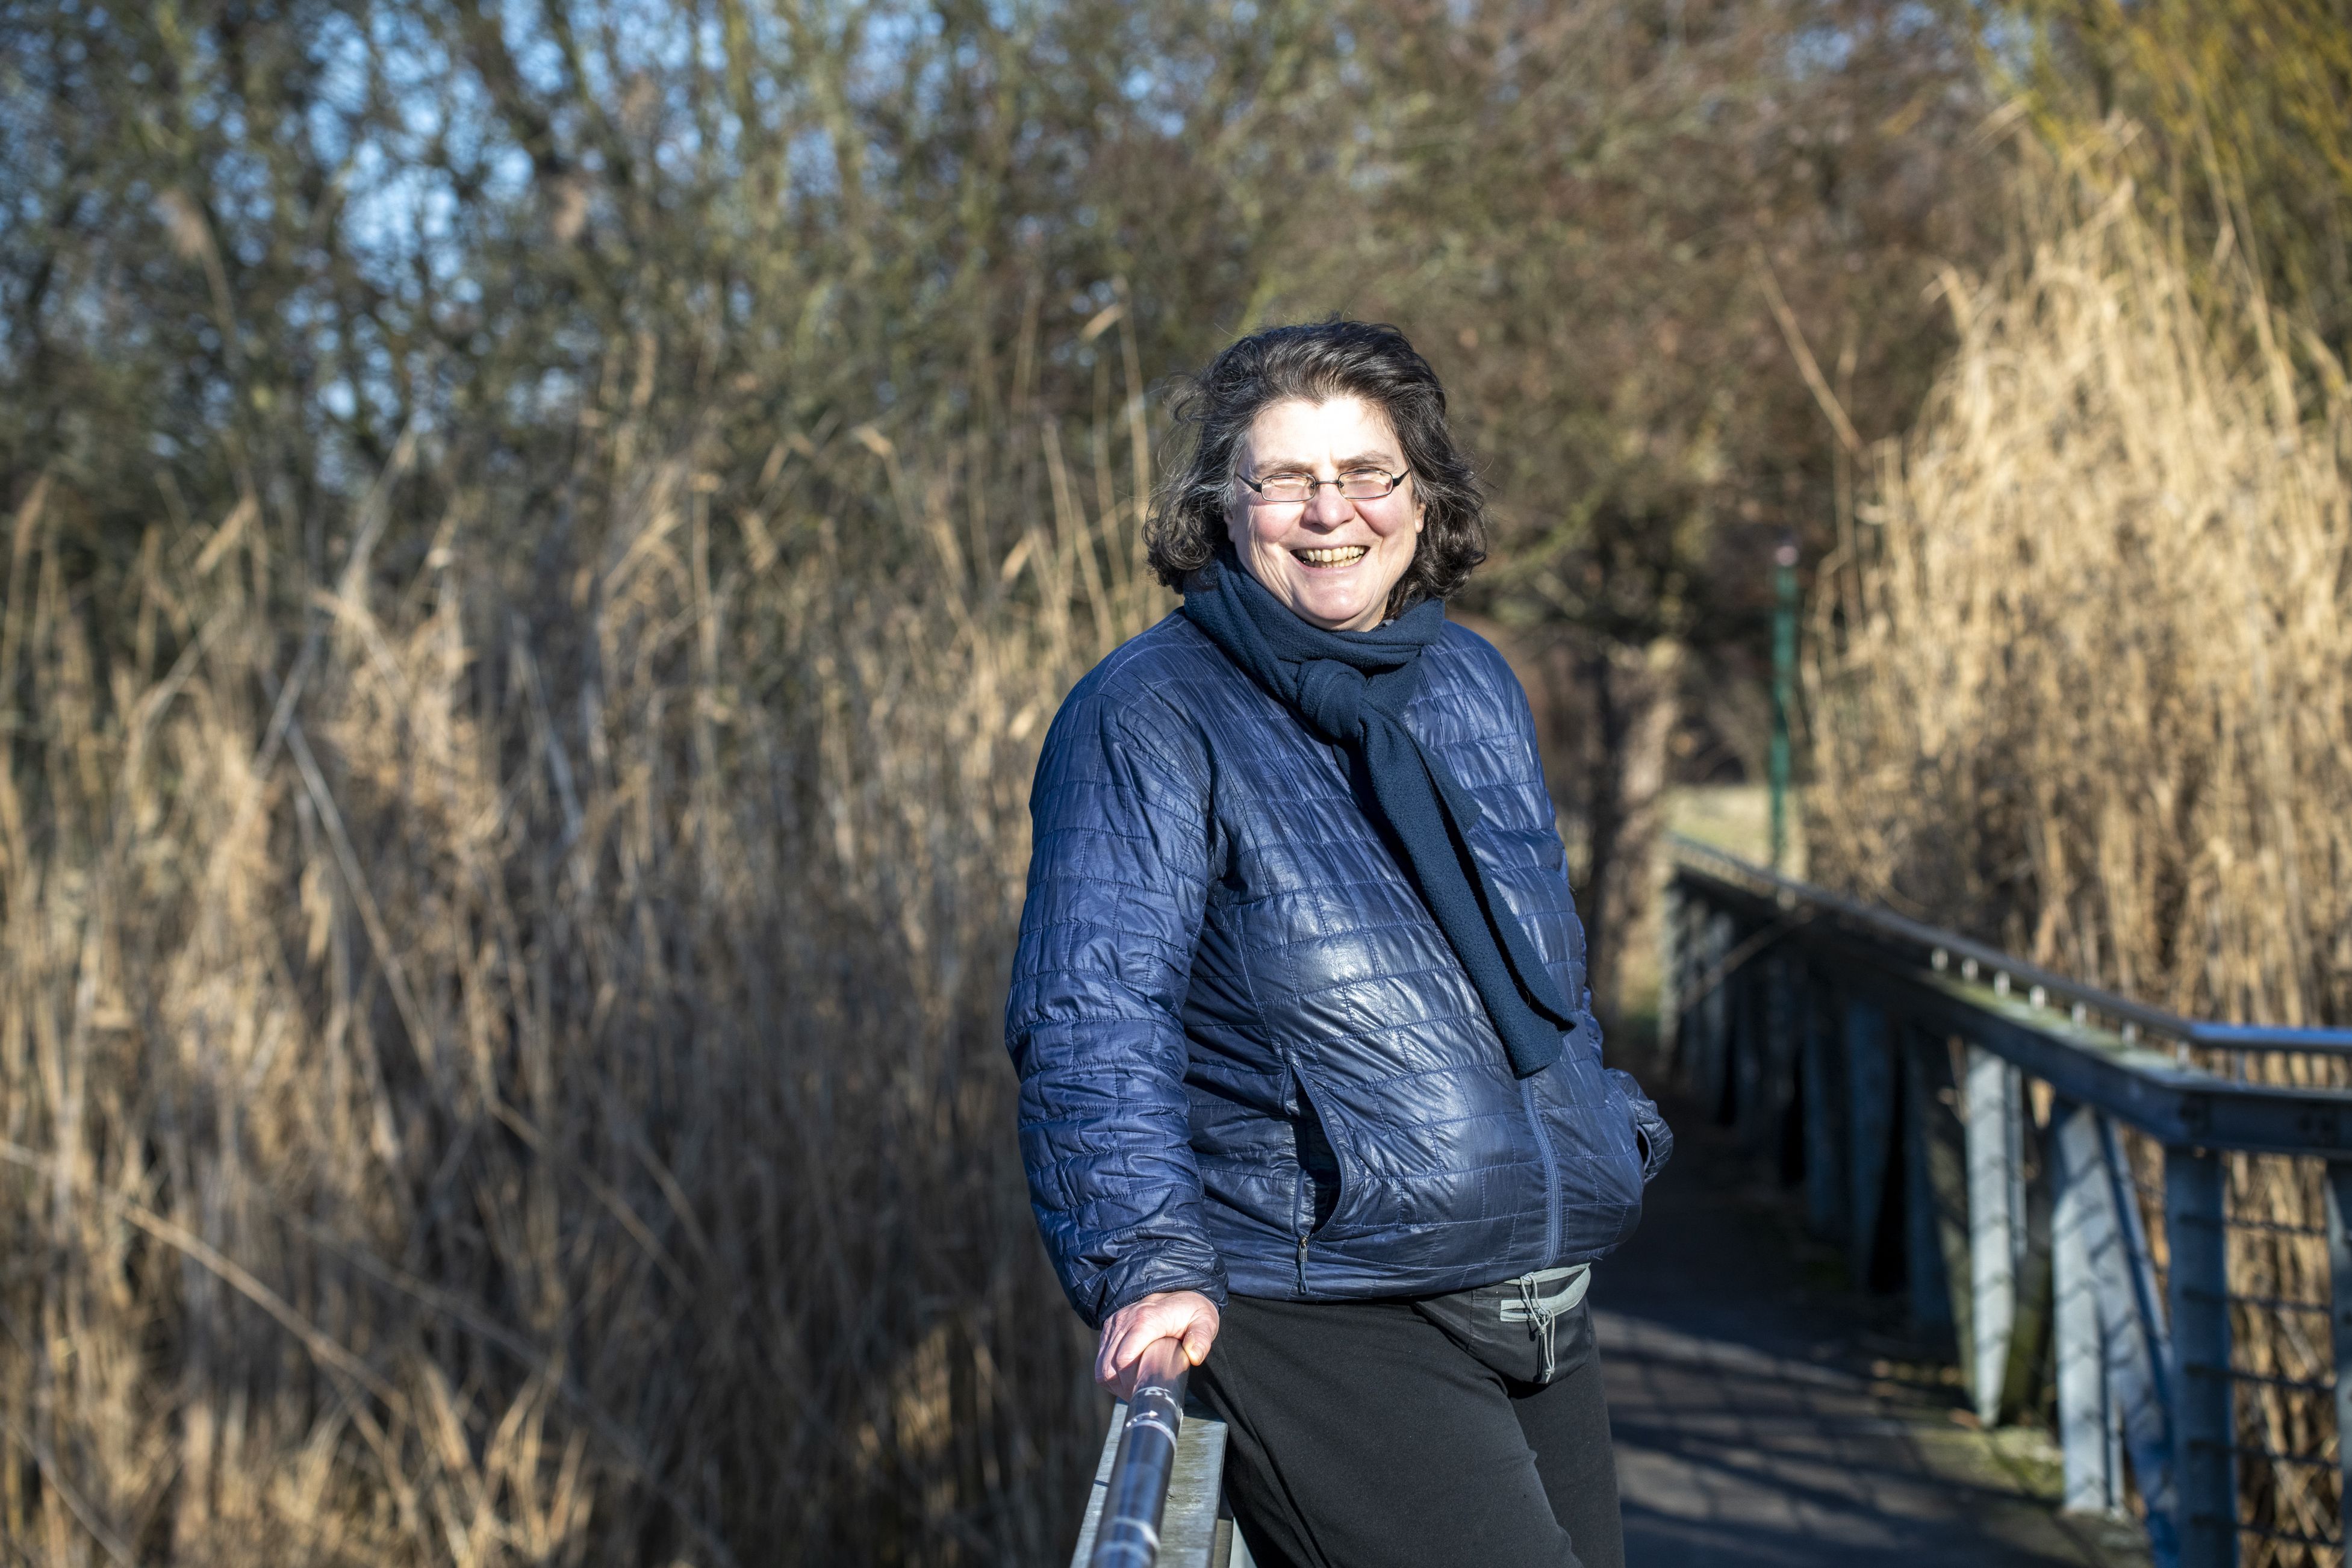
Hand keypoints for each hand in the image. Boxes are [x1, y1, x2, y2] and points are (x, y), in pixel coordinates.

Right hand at [1094, 1290, 1220, 1397]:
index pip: (1124, 1358)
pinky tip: (1127, 1374)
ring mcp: (1115, 1322)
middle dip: (1123, 1386)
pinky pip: (1101, 1357)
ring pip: (1102, 1365)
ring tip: (1135, 1385)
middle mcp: (1125, 1318)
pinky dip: (1111, 1371)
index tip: (1146, 1389)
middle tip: (1141, 1392)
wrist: (1180, 1291)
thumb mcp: (1205, 1322)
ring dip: (1115, 1381)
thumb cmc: (1192, 1311)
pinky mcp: (1110, 1326)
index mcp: (1146, 1319)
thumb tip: (1193, 1356)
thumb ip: (1202, 1339)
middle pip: (1109, 1366)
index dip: (1131, 1381)